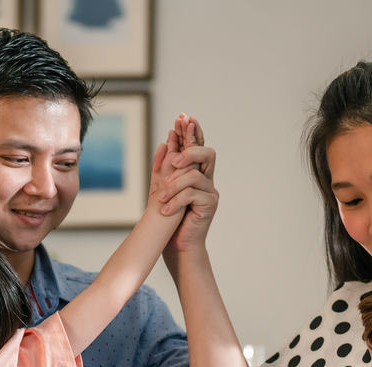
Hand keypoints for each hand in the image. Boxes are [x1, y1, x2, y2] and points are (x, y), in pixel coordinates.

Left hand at [152, 114, 216, 254]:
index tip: (184, 117)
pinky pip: (191, 194)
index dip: (191, 132)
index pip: (196, 146)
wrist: (177, 245)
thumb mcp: (162, 189)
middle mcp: (206, 179)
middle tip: (174, 161)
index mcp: (195, 173)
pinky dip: (176, 201)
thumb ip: (164, 167)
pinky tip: (166, 210)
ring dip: (174, 185)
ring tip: (161, 198)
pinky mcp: (209, 205)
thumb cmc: (169, 219)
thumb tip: (165, 142)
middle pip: (207, 153)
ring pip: (193, 175)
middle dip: (190, 150)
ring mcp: (210, 191)